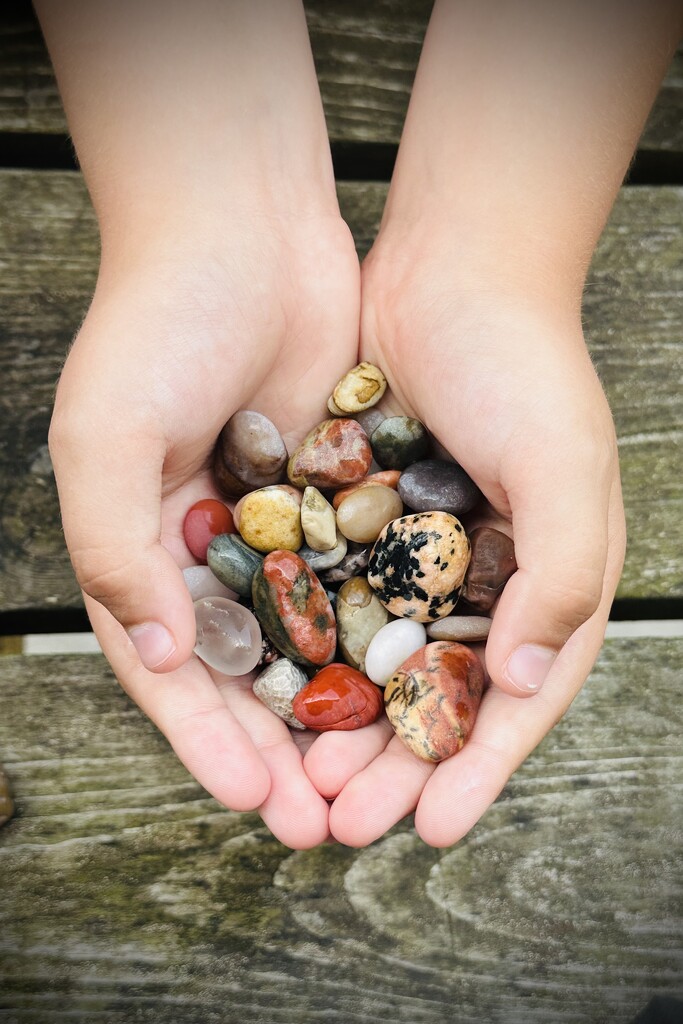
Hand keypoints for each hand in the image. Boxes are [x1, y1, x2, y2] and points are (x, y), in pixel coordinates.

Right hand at [49, 213, 359, 847]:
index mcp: (141, 549)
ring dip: (334, 710)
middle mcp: (210, 549)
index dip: (205, 742)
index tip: (251, 801)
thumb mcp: (105, 439)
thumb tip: (162, 659)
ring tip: (366, 779)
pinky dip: (376, 631)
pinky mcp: (336, 494)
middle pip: (246, 673)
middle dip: (275, 751)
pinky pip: (358, 576)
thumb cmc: (155, 327)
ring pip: (309, 638)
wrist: (243, 232)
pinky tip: (408, 683)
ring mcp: (278, 525)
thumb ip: (119, 553)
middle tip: (317, 823)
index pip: (172, 671)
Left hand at [303, 232, 625, 846]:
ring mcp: (418, 553)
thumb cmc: (524, 364)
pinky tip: (273, 689)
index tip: (431, 829)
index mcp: (549, 578)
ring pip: (377, 661)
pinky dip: (310, 648)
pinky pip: (334, 600)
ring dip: (344, 721)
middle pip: (438, 695)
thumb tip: (528, 683)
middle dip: (395, 763)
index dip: (478, 767)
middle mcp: (484, 577)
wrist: (451, 268)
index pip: (518, 697)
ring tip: (300, 776)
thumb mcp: (562, 467)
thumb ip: (560, 576)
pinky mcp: (363, 521)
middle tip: (341, 818)